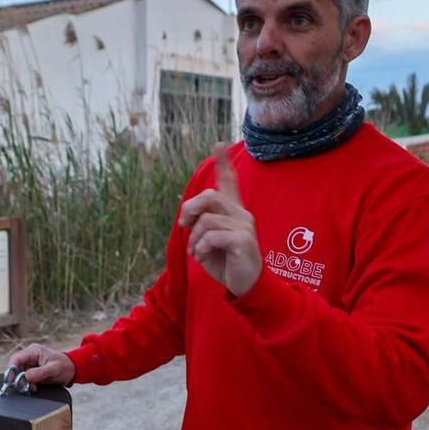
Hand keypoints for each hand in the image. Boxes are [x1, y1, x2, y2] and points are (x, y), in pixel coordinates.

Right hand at [7, 343, 75, 387]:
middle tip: (22, 387)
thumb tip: (26, 377)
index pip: (16, 359)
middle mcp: (29, 357)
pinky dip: (27, 384)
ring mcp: (30, 364)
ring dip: (22, 382)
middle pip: (15, 367)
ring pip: (18, 374)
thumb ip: (40, 373)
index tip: (11, 380)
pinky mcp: (32, 372)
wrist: (72, 370)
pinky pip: (24, 379)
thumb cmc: (65, 366)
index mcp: (33, 351)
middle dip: (17, 378)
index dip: (11, 370)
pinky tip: (34, 387)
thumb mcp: (54, 369)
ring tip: (33, 387)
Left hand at [177, 153, 260, 297]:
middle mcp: (241, 214)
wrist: (245, 285)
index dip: (223, 163)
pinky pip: (212, 236)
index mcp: (233, 211)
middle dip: (189, 209)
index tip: (218, 144)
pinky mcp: (243, 239)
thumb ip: (201, 224)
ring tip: (196, 252)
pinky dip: (200, 248)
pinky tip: (202, 257)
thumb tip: (188, 216)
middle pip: (209, 196)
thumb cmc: (226, 263)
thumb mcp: (208, 241)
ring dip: (194, 238)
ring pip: (207, 219)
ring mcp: (244, 225)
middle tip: (183, 226)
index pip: (229, 182)